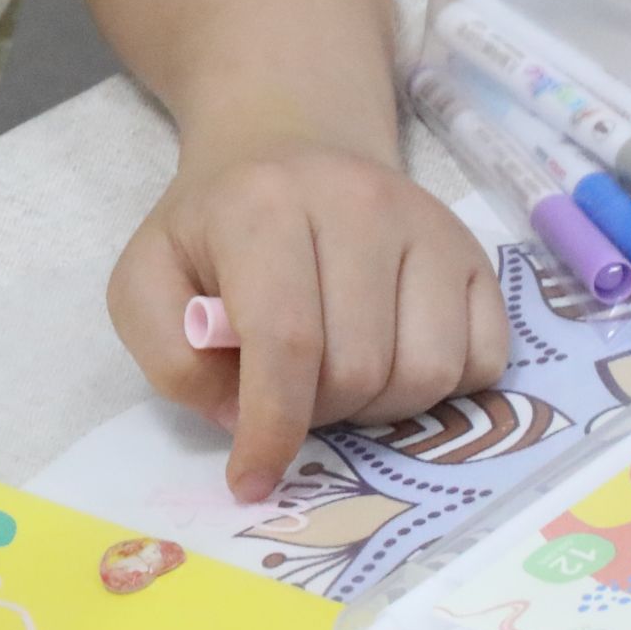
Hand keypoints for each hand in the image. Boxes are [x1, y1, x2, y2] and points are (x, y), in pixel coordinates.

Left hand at [110, 141, 503, 501]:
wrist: (289, 150)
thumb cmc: (214, 230)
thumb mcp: (148, 281)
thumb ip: (170, 356)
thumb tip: (241, 419)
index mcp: (265, 206)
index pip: (285, 341)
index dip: (272, 428)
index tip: (252, 479)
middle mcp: (360, 205)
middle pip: (357, 369)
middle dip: (317, 413)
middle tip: (289, 395)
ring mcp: (429, 227)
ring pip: (426, 374)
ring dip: (377, 407)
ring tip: (335, 376)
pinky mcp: (476, 255)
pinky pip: (482, 362)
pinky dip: (438, 389)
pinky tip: (390, 358)